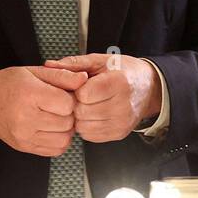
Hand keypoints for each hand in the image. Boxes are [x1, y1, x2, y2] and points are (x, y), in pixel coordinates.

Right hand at [0, 66, 86, 156]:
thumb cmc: (9, 85)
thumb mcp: (35, 71)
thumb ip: (62, 75)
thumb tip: (84, 79)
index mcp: (30, 95)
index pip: (67, 104)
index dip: (70, 98)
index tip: (62, 95)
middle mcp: (26, 117)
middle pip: (67, 122)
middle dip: (68, 114)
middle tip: (58, 107)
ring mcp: (25, 135)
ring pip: (64, 139)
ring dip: (65, 129)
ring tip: (55, 118)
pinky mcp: (25, 147)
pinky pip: (55, 150)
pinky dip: (58, 141)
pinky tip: (51, 129)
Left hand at [41, 53, 159, 142]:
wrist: (149, 87)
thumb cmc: (123, 71)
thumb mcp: (101, 60)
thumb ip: (74, 64)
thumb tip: (49, 65)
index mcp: (119, 82)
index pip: (84, 95)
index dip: (77, 90)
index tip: (83, 85)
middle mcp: (123, 105)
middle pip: (82, 112)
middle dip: (77, 104)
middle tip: (83, 96)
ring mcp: (122, 122)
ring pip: (84, 127)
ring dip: (80, 117)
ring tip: (88, 105)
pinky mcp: (119, 134)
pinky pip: (91, 136)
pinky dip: (87, 126)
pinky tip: (94, 114)